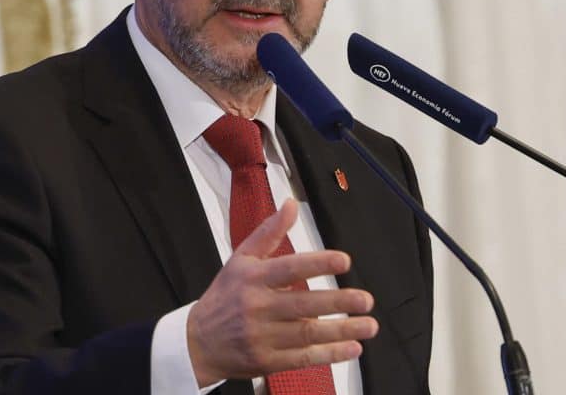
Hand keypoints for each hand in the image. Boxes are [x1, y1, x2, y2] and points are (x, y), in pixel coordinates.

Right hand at [186, 199, 377, 386]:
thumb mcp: (241, 259)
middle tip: (366, 299)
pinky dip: (330, 354)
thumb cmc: (224, 296)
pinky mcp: (267, 361)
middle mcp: (257, 307)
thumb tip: (291, 204)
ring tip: (369, 325)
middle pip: (303, 304)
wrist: (197, 343)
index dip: (318, 263)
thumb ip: (269, 232)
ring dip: (342, 331)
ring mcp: (262, 336)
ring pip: (307, 334)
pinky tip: (352, 348)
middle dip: (338, 302)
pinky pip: (303, 358)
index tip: (344, 260)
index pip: (289, 268)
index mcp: (253, 278)